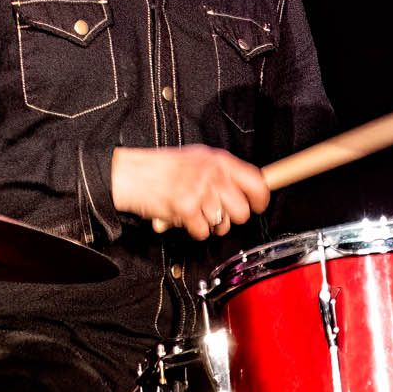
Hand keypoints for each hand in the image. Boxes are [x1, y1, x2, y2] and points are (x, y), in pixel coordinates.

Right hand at [110, 144, 269, 240]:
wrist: (132, 175)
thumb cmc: (162, 168)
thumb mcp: (198, 158)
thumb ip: (223, 172)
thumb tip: (247, 187)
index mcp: (219, 161)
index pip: (257, 183)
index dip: (260, 200)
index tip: (256, 206)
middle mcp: (213, 175)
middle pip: (242, 211)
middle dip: (230, 218)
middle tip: (216, 212)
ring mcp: (200, 193)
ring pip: (223, 225)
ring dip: (210, 224)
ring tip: (196, 212)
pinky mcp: (187, 210)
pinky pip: (203, 232)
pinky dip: (194, 230)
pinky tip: (185, 217)